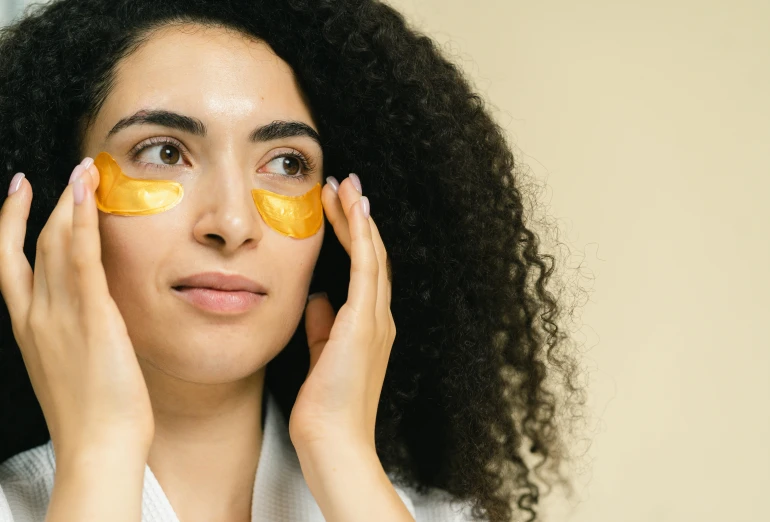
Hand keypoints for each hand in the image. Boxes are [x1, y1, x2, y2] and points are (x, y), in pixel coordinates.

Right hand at [0, 160, 153, 462]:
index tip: (17, 194)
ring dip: (69, 202)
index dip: (10, 224)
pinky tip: (88, 196)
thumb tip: (90, 312)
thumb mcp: (72, 365)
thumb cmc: (93, 414)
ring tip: (84, 171)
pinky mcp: (92, 317)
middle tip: (67, 173)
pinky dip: (82, 223)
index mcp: (30, 328)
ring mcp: (61, 315)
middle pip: (35, 245)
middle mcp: (38, 316)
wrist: (98, 446)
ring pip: (55, 244)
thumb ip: (73, 332)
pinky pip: (82, 259)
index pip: (11, 263)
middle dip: (49, 205)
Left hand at [289, 173, 394, 452]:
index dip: (355, 236)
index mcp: (369, 327)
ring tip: (346, 186)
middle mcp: (380, 318)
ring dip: (358, 217)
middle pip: (372, 255)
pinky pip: (366, 268)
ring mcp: (376, 319)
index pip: (365, 270)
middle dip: (357, 217)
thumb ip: (322, 326)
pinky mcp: (364, 323)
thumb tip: (319, 298)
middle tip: (346, 184)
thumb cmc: (325, 408)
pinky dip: (360, 235)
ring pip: (372, 254)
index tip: (340, 208)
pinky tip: (353, 210)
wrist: (334, 443)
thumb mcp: (320, 357)